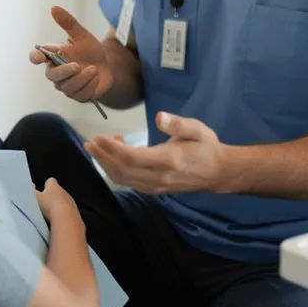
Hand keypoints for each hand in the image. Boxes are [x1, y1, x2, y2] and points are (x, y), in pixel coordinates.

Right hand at [27, 6, 113, 102]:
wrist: (107, 66)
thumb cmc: (90, 50)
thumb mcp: (82, 35)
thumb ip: (68, 23)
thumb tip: (54, 8)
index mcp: (53, 56)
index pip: (36, 57)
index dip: (35, 57)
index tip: (40, 57)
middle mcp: (56, 73)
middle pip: (52, 76)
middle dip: (64, 71)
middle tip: (77, 65)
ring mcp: (66, 86)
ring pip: (67, 87)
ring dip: (82, 78)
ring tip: (94, 69)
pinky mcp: (78, 96)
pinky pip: (80, 94)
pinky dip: (90, 85)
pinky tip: (96, 77)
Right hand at [35, 178, 82, 227]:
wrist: (66, 220)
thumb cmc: (49, 206)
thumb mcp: (35, 198)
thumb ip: (31, 191)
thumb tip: (30, 186)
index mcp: (54, 187)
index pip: (51, 181)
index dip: (46, 185)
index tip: (42, 191)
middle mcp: (65, 193)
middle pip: (58, 193)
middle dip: (52, 198)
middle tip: (44, 206)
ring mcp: (72, 204)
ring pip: (64, 203)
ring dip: (59, 208)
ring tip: (51, 217)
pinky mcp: (76, 214)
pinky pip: (69, 214)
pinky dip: (64, 217)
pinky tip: (58, 222)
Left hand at [84, 112, 227, 193]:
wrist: (217, 173)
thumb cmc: (206, 146)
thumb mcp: (197, 129)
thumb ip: (178, 124)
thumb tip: (160, 117)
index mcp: (169, 160)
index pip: (133, 157)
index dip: (112, 148)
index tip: (99, 136)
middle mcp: (159, 177)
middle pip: (122, 171)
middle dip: (103, 157)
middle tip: (90, 142)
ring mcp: (155, 186)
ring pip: (123, 179)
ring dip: (106, 164)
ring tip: (97, 147)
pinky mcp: (153, 189)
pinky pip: (129, 182)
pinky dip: (116, 170)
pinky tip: (114, 154)